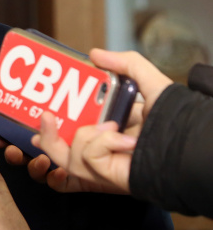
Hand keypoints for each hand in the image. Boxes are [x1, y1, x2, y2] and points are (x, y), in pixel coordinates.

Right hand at [0, 49, 171, 189]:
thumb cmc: (174, 120)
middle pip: (59, 149)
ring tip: (105, 125)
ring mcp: (102, 165)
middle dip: (47, 136)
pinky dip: (103, 143)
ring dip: (82, 136)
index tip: (41, 114)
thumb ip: (125, 64)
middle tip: (44, 116)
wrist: (189, 147)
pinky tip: (125, 140)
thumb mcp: (150, 82)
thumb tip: (93, 54)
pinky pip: (86, 158)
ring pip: (66, 156)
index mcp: (109, 129)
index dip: (51, 126)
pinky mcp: (105, 175)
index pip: (72, 129)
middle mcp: (102, 149)